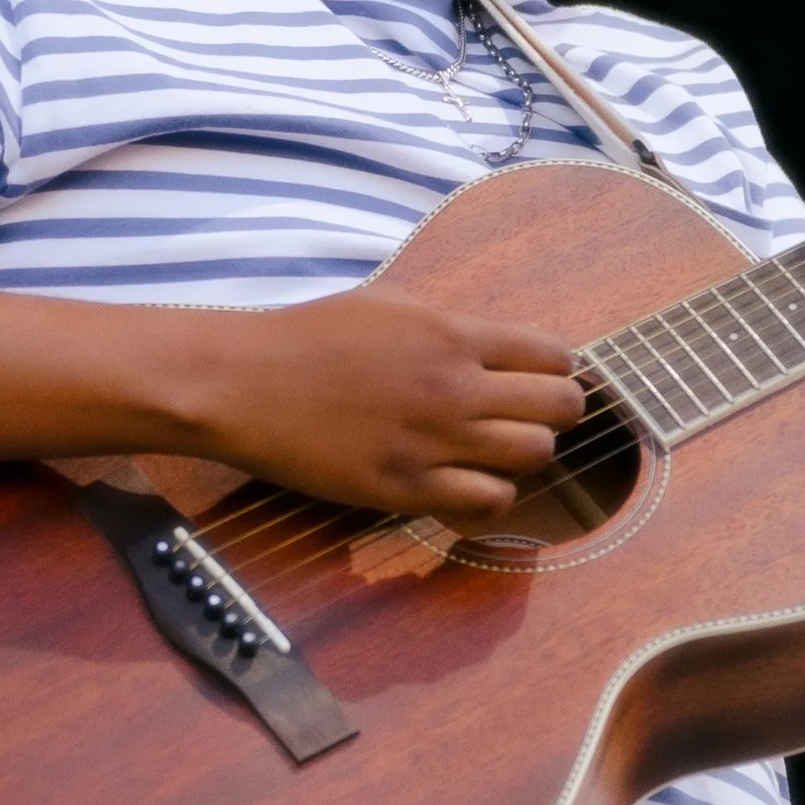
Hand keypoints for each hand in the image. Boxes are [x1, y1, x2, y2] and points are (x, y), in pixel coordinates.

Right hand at [194, 285, 586, 519]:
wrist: (244, 382)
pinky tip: (468, 482)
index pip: (554, 356)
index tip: (543, 379)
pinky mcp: (405, 487)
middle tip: (531, 417)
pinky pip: (487, 501)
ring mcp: (432, 440)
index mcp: (452, 334)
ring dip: (525, 453)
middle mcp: (454, 387)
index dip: (559, 370)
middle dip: (556, 412)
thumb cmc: (309, 337)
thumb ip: (453, 325)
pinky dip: (491, 494)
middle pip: (560, 408)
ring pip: (533, 455)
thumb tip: (504, 345)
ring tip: (497, 450)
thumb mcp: (391, 304)